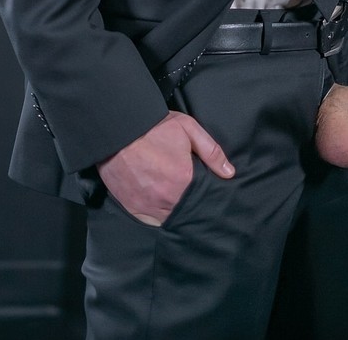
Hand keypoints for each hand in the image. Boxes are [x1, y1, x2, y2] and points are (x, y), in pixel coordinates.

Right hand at [97, 111, 234, 226]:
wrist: (118, 129)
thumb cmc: (153, 127)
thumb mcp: (188, 129)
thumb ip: (211, 151)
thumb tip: (229, 173)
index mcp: (183, 180)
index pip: (202, 200)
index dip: (204, 197)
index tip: (203, 192)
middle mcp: (166, 199)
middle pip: (185, 211)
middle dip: (189, 205)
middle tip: (186, 192)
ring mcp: (148, 206)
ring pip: (168, 218)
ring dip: (172, 210)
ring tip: (173, 197)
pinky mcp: (132, 208)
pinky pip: (150, 219)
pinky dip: (156, 213)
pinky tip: (158, 201)